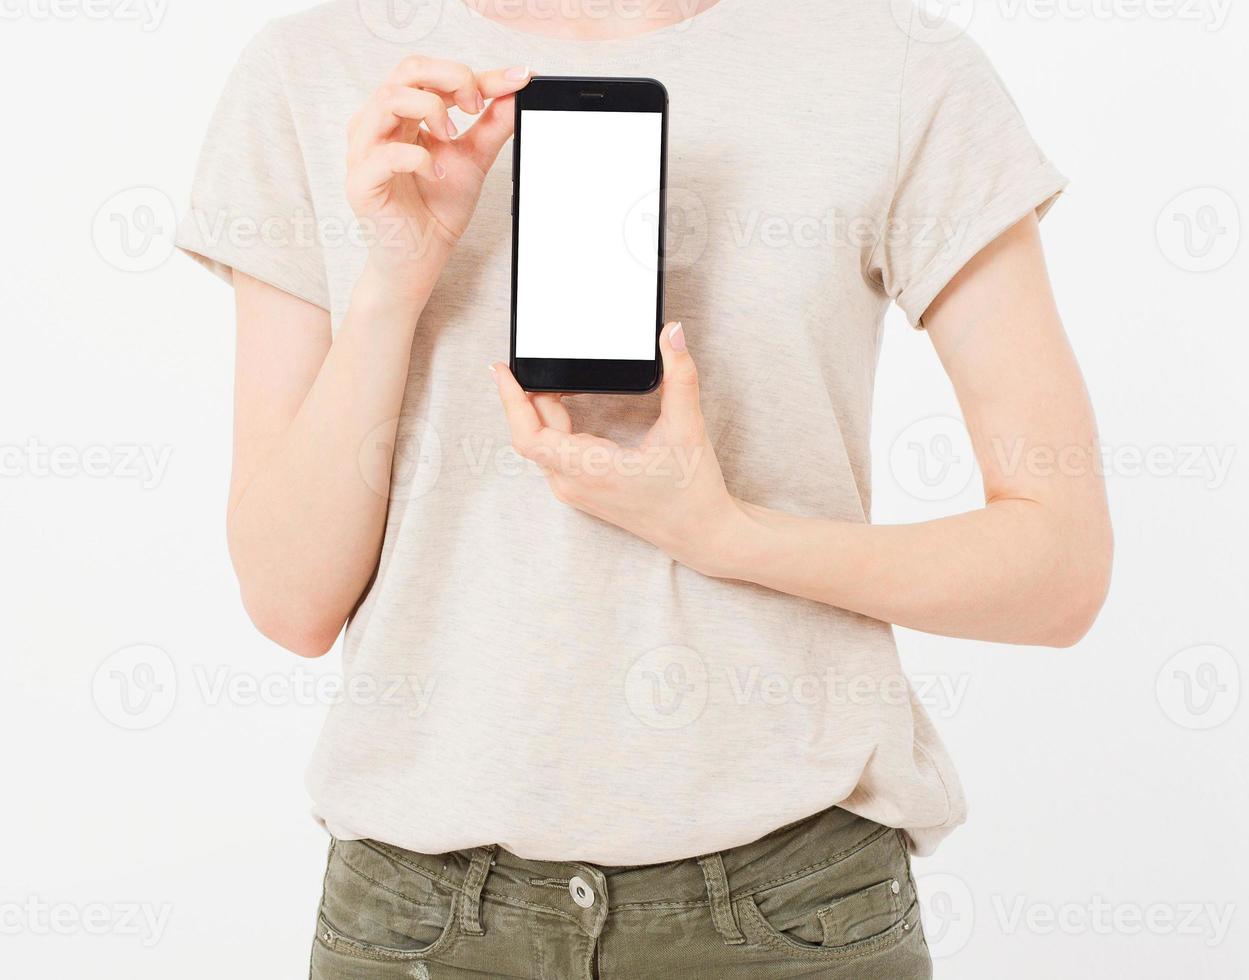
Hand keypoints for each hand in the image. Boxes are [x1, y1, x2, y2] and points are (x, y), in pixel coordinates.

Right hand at [346, 57, 530, 296]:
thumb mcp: (473, 158)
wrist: (421, 257)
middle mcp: (380, 123)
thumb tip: (515, 92)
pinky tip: (438, 174)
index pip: (434, 74)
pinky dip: (419, 158)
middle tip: (476, 106)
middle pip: (408, 70)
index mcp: (403, 113)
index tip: (518, 79)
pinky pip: (384, 155)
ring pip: (389, 99)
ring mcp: (364, 150)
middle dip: (451, 79)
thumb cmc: (437, 207)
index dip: (478, 73)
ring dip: (431, 110)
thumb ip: (492, 125)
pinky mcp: (360, 182)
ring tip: (452, 138)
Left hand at [491, 323, 741, 575]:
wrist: (700, 533)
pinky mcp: (582, 491)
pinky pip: (553, 454)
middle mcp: (574, 484)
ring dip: (540, 410)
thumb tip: (673, 333)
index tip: (501, 370)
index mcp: (591, 469)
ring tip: (551, 377)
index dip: (510, 401)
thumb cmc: (692, 492)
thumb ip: (680, 377)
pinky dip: (552, 426)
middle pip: (533, 432)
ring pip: (542, 444)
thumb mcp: (687, 429)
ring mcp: (575, 490)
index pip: (529, 435)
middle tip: (536, 359)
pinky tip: (566, 404)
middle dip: (530, 393)